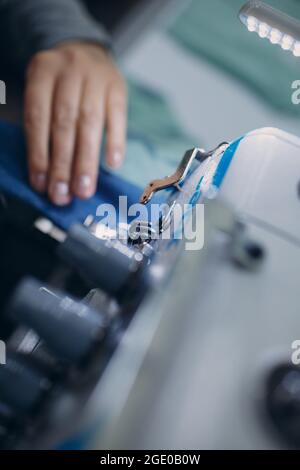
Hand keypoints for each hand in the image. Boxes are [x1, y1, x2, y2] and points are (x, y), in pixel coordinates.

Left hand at [24, 41, 126, 204]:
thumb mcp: (43, 92)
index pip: (38, 118)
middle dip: (63, 163)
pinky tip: (113, 164)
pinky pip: (118, 116)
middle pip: (65, 123)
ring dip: (86, 160)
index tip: (41, 184)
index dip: (38, 154)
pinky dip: (116, 141)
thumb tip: (47, 176)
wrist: (88, 52)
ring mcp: (96, 77)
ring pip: (90, 123)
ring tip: (83, 189)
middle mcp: (69, 71)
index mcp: (42, 73)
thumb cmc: (61, 85)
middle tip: (63, 194)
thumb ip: (43, 126)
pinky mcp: (118, 87)